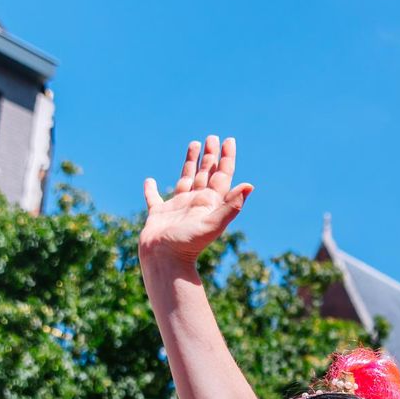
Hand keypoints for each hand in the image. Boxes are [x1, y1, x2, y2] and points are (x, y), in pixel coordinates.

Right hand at [139, 135, 252, 265]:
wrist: (164, 260)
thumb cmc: (188, 244)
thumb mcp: (213, 224)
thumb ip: (231, 206)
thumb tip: (250, 185)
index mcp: (210, 203)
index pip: (221, 176)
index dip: (226, 158)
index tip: (228, 140)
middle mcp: (196, 203)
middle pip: (206, 173)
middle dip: (210, 156)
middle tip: (213, 137)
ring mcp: (177, 208)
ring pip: (185, 179)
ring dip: (190, 162)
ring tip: (194, 144)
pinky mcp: (158, 214)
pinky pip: (153, 198)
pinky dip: (151, 190)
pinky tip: (149, 181)